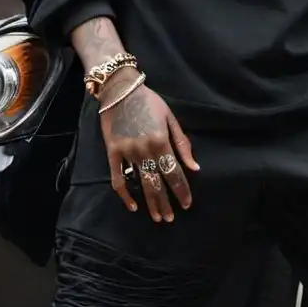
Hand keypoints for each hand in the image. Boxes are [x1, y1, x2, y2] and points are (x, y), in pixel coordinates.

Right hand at [99, 70, 199, 222]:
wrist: (120, 89)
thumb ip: (182, 143)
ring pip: (141, 183)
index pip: (174, 172)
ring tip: (158, 217)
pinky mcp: (112, 153)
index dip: (181, 190)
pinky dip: (124, 194)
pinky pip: (118, 178)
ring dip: (150, 203)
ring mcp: (127, 153)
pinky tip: (132, 205)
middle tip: (171, 217)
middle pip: (158, 183)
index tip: (186, 204)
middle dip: (166, 202)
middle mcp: (145, 150)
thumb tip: (194, 167)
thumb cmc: (149, 101)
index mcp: (161, 141)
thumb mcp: (170, 117)